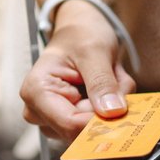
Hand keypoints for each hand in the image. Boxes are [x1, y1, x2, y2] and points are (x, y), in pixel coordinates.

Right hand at [19, 0, 136, 140]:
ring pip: (93, 129)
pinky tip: (107, 88)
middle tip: (115, 78)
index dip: (101, 120)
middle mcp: (39, 111)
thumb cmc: (81, 34)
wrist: (80, 29)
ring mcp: (53, 120)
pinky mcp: (68, 122)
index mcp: (36, 92)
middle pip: (83, 130)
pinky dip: (111, 107)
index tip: (123, 106)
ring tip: (109, 78)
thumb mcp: (95, 51)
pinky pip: (97, 126)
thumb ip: (102, 82)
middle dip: (108, 108)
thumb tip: (112, 112)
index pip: (71, 124)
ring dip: (112, 106)